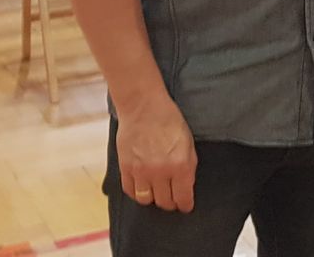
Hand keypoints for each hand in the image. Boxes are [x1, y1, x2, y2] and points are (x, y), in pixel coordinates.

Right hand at [116, 97, 196, 212]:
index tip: (185, 206)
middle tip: (172, 198)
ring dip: (153, 198)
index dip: (185, 205)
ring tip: (156, 192)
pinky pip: (130, 191)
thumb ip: (188, 166)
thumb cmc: (169, 121)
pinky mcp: (125, 168)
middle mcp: (161, 172)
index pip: (183, 198)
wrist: (143, 107)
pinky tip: (142, 186)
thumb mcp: (188, 143)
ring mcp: (141, 171)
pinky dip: (136, 192)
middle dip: (170, 202)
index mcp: (180, 165)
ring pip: (146, 200)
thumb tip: (186, 186)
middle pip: (165, 202)